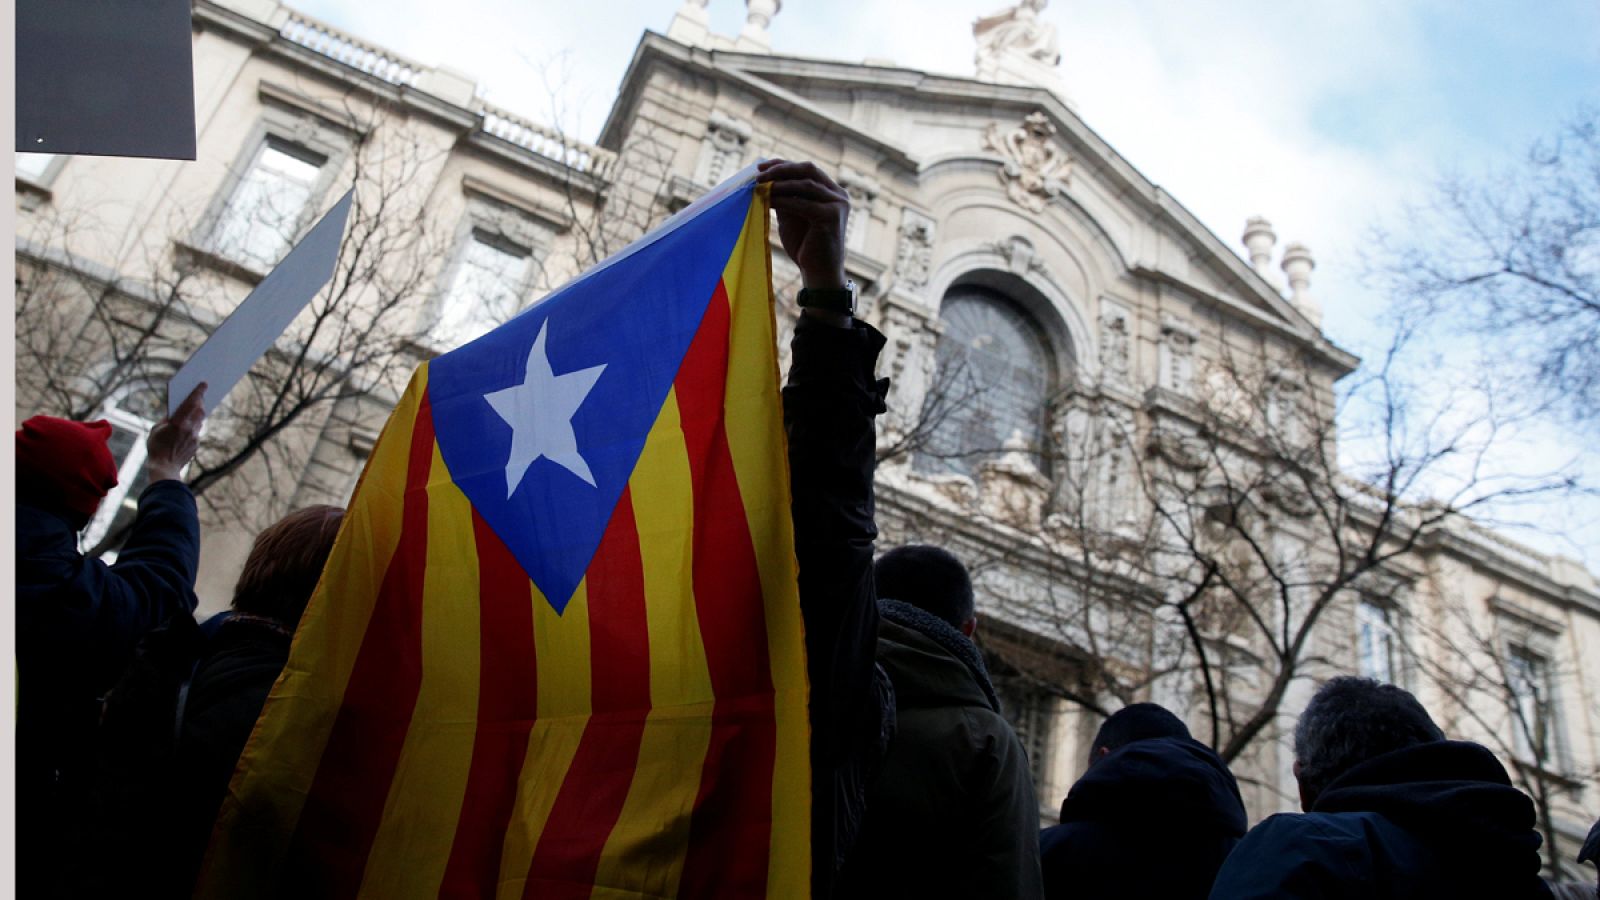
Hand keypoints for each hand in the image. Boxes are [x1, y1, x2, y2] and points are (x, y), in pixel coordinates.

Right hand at [146, 383, 205, 483]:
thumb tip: (175, 411)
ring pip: (199, 421)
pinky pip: (197, 431)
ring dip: (197, 413)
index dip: (198, 392)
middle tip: (200, 394)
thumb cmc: (156, 447)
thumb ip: (166, 419)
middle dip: (200, 401)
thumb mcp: (155, 430)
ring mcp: (194, 437)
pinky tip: (189, 423)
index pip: (191, 403)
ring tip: (195, 406)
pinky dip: (194, 425)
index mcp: (178, 423)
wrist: (164, 468)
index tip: (204, 383)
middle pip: (199, 411)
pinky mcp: (196, 444)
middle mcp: (189, 429)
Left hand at [756, 159, 849, 289]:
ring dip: (779, 183)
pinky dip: (783, 200)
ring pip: (805, 184)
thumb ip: (785, 197)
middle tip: (758, 173)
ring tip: (759, 186)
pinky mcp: (831, 217)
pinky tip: (767, 200)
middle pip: (808, 170)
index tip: (760, 165)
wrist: (819, 274)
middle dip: (781, 169)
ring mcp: (838, 205)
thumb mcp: (793, 216)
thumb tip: (764, 178)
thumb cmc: (805, 247)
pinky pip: (802, 203)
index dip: (783, 164)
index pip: (807, 169)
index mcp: (832, 191)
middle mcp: (839, 195)